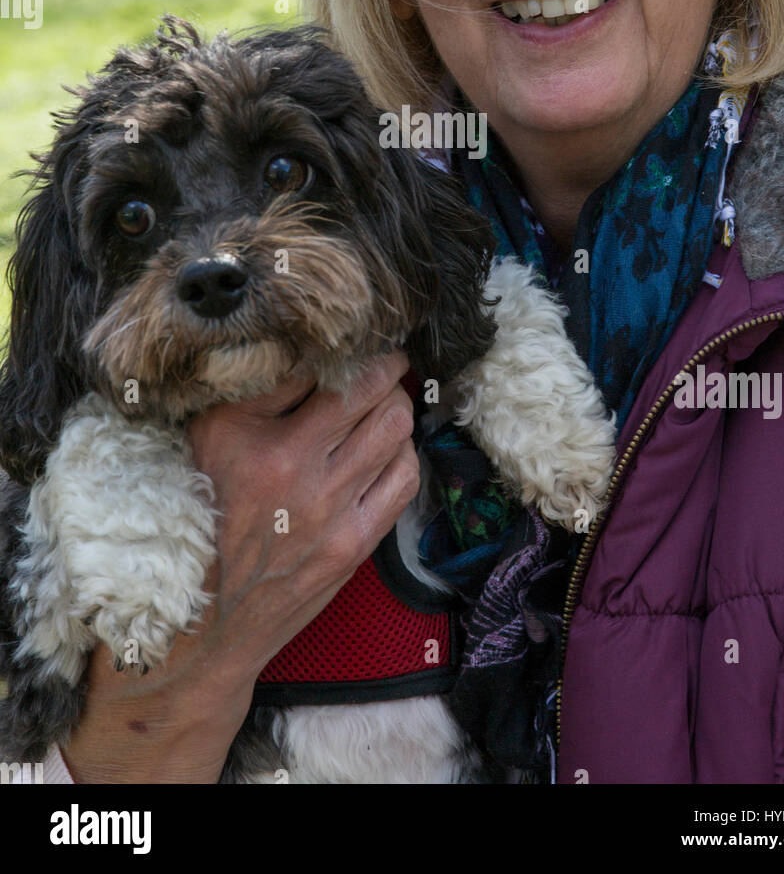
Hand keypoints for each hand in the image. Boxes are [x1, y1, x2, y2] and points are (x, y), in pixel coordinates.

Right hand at [60, 351, 417, 782]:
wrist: (202, 621)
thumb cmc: (200, 515)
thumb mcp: (205, 439)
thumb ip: (255, 391)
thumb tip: (308, 348)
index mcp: (250, 439)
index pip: (319, 368)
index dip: (345, 347)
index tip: (352, 339)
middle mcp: (294, 470)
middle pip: (373, 389)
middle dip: (384, 367)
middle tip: (381, 360)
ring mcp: (330, 510)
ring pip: (396, 426)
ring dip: (396, 405)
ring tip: (383, 402)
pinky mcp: (355, 544)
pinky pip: (405, 477)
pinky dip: (403, 452)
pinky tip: (387, 449)